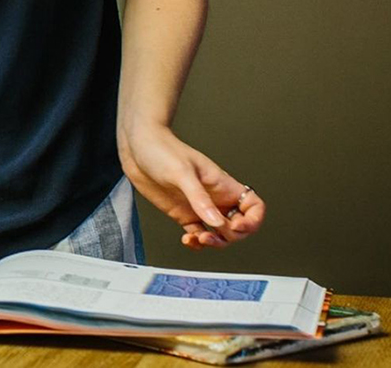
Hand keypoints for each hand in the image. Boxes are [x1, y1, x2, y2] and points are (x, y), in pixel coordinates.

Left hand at [120, 121, 265, 249]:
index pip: (253, 206)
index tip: (238, 226)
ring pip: (219, 233)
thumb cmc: (161, 150)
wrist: (137, 147)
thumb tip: (217, 223)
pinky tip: (187, 240)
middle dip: (230, 236)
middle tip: (212, 233)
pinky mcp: (183, 213)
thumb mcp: (182, 172)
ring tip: (198, 239)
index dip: (253, 220)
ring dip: (215, 242)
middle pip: (239, 226)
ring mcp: (199, 207)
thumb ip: (200, 199)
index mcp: (223, 185)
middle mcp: (215, 198)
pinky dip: (196, 242)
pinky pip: (198, 234)